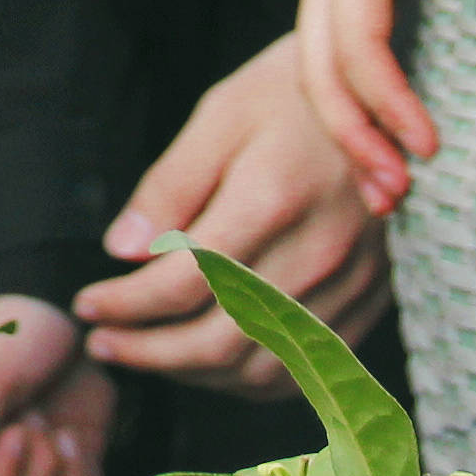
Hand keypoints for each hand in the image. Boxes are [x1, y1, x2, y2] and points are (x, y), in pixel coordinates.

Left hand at [75, 42, 390, 392]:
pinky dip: (248, 380)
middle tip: (102, 343)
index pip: (182, 283)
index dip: (125, 305)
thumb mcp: (222, 113)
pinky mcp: (369, 300)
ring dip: (192, 374)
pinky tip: (209, 363)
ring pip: (260, 369)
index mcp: (272, 201)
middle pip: (218, 340)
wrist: (388, 98)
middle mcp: (316, 254)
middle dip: (147, 352)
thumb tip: (121, 250)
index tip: (87, 305)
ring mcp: (349, 285)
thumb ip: (170, 185)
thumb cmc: (294, 95)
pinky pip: (305, 370)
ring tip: (144, 354)